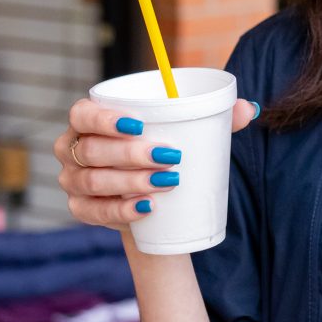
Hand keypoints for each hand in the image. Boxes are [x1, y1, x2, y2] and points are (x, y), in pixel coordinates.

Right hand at [53, 97, 258, 230]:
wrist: (156, 200)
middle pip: (91, 150)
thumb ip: (215, 118)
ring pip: (93, 181)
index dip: (104, 118)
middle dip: (129, 154)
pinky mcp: (81, 210)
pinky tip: (146, 208)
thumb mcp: (187, 133)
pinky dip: (120, 211)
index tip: (140, 124)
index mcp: (88, 120)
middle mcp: (72, 149)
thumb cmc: (165, 152)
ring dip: (129, 182)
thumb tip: (248, 108)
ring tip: (166, 182)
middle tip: (169, 157)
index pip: (82, 114)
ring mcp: (73, 181)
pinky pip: (94, 212)